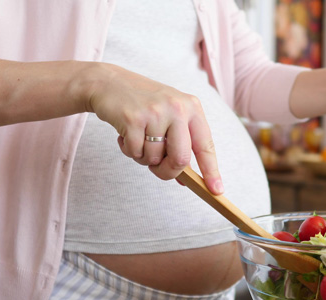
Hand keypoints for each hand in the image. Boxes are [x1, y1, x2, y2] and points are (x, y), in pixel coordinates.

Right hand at [87, 64, 223, 193]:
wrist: (109, 82)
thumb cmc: (142, 104)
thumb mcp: (169, 116)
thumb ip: (180, 144)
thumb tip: (186, 180)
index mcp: (191, 107)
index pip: (206, 146)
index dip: (211, 171)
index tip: (216, 191)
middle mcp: (177, 108)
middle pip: (181, 159)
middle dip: (167, 171)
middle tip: (156, 169)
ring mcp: (155, 112)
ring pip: (154, 158)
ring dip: (143, 157)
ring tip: (137, 138)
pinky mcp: (133, 118)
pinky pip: (134, 152)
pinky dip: (128, 149)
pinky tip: (125, 133)